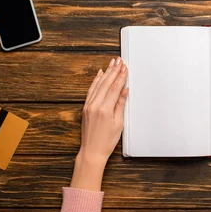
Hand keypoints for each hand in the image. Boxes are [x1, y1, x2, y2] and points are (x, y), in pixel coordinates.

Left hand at [71, 57, 128, 190]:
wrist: (92, 151)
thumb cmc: (106, 141)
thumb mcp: (118, 123)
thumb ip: (120, 105)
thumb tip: (124, 90)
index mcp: (105, 110)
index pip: (114, 88)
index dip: (121, 77)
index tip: (125, 68)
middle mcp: (95, 105)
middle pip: (106, 83)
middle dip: (113, 70)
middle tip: (119, 60)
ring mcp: (88, 106)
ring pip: (98, 85)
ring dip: (106, 73)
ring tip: (111, 63)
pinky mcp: (85, 108)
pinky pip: (91, 90)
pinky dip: (96, 81)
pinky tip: (99, 74)